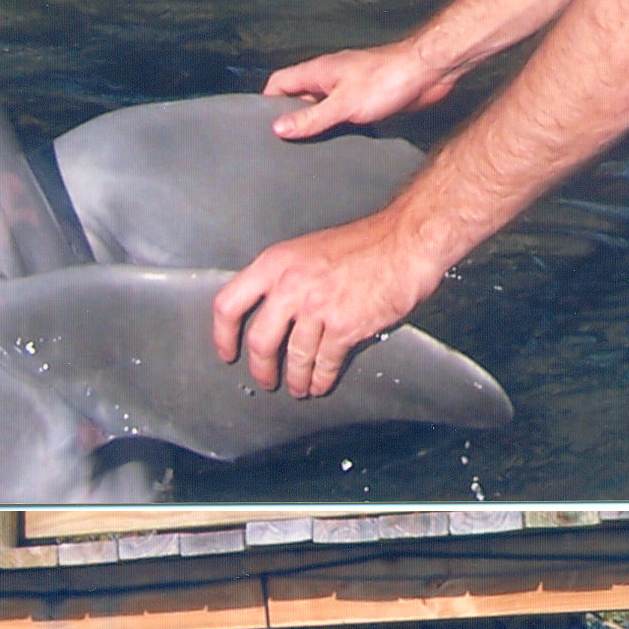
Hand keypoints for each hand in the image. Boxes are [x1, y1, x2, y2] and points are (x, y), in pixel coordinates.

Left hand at [211, 210, 440, 396]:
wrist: (405, 243)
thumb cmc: (367, 242)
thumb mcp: (310, 249)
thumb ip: (287, 277)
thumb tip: (274, 309)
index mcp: (277, 263)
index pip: (229, 303)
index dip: (223, 335)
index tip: (227, 350)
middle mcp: (291, 286)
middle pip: (259, 341)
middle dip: (261, 368)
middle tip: (264, 378)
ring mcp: (317, 308)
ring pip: (295, 357)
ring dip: (296, 378)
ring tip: (298, 386)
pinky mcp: (344, 327)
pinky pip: (325, 363)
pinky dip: (321, 379)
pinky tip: (321, 382)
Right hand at [264, 40, 464, 139]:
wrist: (426, 73)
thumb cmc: (387, 79)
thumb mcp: (342, 104)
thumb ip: (310, 118)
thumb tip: (278, 128)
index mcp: (317, 72)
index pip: (279, 82)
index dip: (267, 101)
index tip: (261, 125)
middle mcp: (330, 78)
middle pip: (299, 97)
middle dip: (290, 118)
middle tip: (283, 144)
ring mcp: (348, 89)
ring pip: (322, 107)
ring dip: (316, 125)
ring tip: (308, 150)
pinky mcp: (367, 100)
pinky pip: (343, 115)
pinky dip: (338, 128)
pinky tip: (339, 145)